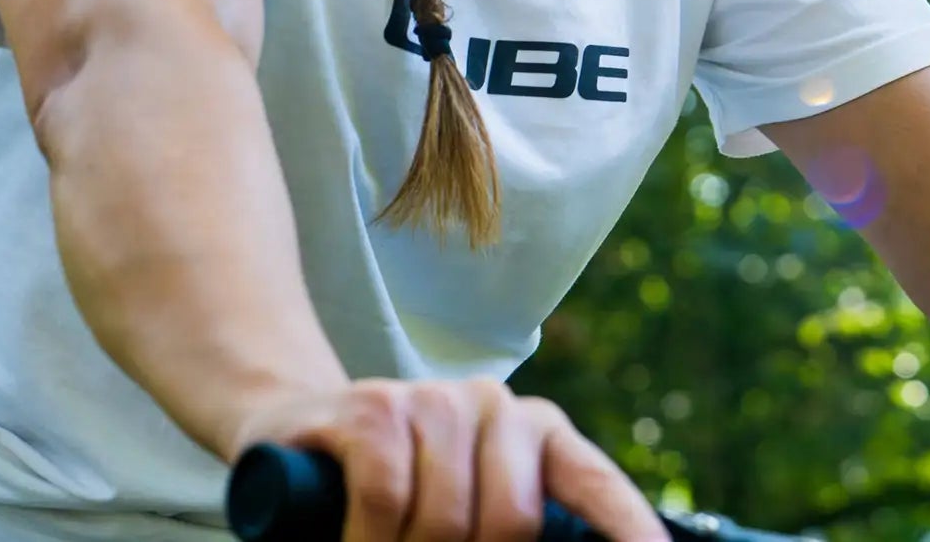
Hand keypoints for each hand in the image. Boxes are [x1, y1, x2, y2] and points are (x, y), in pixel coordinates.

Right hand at [228, 377, 670, 541]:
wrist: (297, 430)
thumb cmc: (394, 490)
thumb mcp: (459, 513)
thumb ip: (504, 532)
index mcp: (537, 434)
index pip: (596, 485)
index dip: (632, 529)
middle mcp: (496, 405)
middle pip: (511, 521)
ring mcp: (433, 400)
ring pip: (444, 517)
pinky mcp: (373, 407)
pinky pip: (387, 493)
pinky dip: (370, 539)